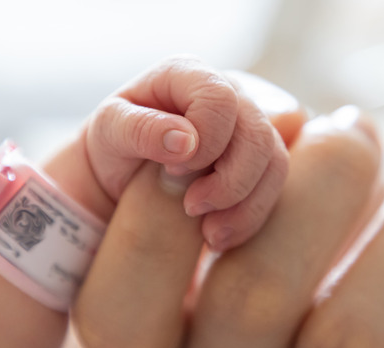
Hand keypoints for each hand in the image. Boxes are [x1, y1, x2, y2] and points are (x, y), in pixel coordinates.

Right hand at [73, 82, 383, 347]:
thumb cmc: (283, 285)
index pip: (120, 310)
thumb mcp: (228, 253)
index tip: (220, 143)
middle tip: (352, 128)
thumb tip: (293, 123)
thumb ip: (232, 189)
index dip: (156, 215)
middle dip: (319, 183)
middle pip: (253, 298)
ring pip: (351, 339)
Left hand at [84, 56, 291, 250]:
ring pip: (275, 164)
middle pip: (258, 135)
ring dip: (244, 206)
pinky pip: (273, 189)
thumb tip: (186, 140)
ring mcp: (249, 127)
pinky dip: (249, 218)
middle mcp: (228, 94)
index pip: (221, 99)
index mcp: (189, 74)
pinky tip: (217, 236)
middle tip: (192, 207)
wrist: (120, 175)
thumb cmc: (113, 144)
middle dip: (229, 181)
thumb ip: (141, 129)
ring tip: (207, 233)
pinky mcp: (259, 162)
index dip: (206, 140)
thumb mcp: (109, 131)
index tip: (173, 169)